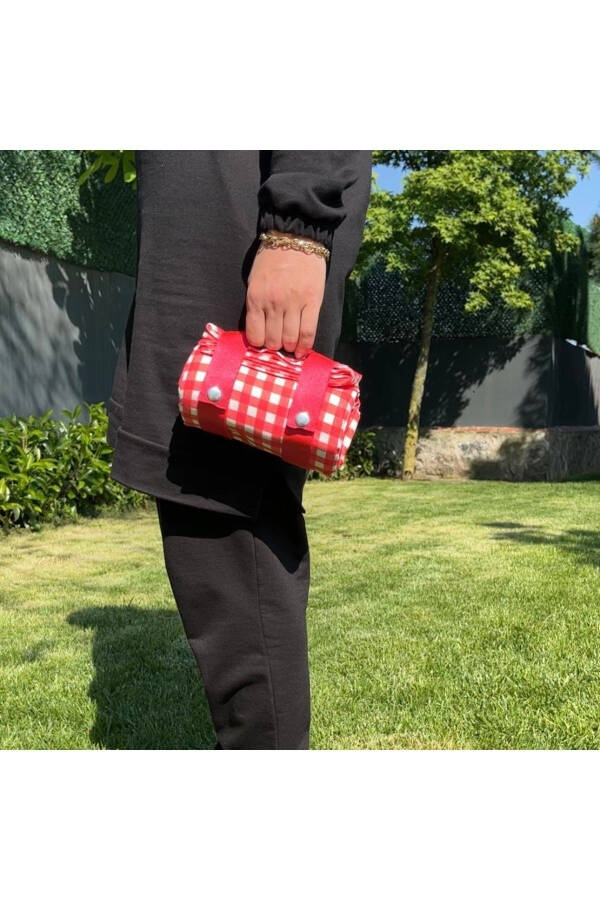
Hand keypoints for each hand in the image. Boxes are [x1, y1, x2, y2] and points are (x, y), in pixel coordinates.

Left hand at [245, 235, 325, 357]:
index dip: (259, 344)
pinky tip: (302, 351)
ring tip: (290, 348)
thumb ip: (256, 304)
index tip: (263, 343)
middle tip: (278, 345)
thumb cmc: (271, 259)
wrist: (295, 238)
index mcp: (256, 298)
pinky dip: (305, 345)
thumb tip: (260, 330)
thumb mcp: (254, 281)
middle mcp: (274, 304)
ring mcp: (294, 304)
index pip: (255, 335)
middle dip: (275, 347)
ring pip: (290, 339)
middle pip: (273, 340)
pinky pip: (308, 331)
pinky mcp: (313, 302)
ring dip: (289, 347)